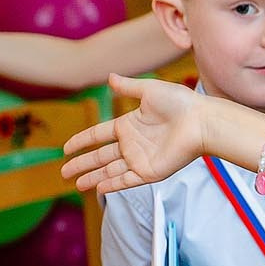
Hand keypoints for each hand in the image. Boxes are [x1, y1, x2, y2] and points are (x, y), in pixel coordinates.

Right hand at [62, 74, 208, 194]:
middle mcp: (132, 144)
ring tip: (76, 185)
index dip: (82, 141)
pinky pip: (126, 180)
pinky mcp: (151, 172)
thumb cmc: (180, 103)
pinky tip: (98, 189)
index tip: (66, 148)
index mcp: (129, 124)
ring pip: (110, 171)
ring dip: (93, 178)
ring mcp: (141, 159)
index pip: (99, 135)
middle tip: (64, 172)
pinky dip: (112, 185)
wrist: (201, 121)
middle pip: (100, 156)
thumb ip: (128, 86)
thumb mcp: (149, 90)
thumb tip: (110, 77)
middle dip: (82, 164)